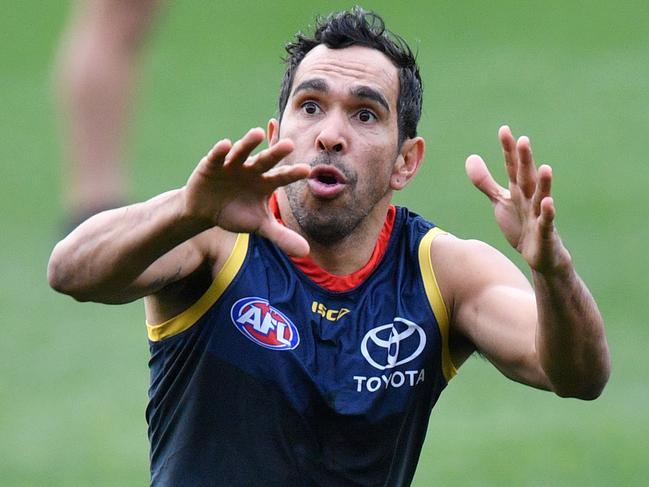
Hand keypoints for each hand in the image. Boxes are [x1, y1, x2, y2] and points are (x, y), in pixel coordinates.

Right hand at [184, 127, 310, 255]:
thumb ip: (281, 236)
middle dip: (276, 153)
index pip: (282, 177)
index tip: (307, 170)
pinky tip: (225, 145)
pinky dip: (220, 151)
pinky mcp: (212, 164)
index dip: (293, 173)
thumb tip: (306, 251)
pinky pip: (217, 156)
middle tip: (290, 145)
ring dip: (248, 143)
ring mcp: (232, 164)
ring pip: (242, 151)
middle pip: (266, 160)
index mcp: (266, 182)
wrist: (206, 211)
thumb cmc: (237, 213)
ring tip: (257, 133)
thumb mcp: (260, 225)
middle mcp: (252, 169)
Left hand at [465, 126, 570, 272]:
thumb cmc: (521, 225)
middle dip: (525, 160)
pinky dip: (547, 213)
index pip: (512, 166)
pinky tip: (548, 202)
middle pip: (526, 176)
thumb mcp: (500, 201)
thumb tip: (471, 157)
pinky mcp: (544, 232)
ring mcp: (538, 214)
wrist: (539, 256)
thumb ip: (485, 181)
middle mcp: (529, 198)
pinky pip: (546, 221)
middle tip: (523, 140)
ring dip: (544, 183)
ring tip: (545, 168)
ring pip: (541, 196)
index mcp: (518, 190)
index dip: (508, 150)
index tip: (504, 129)